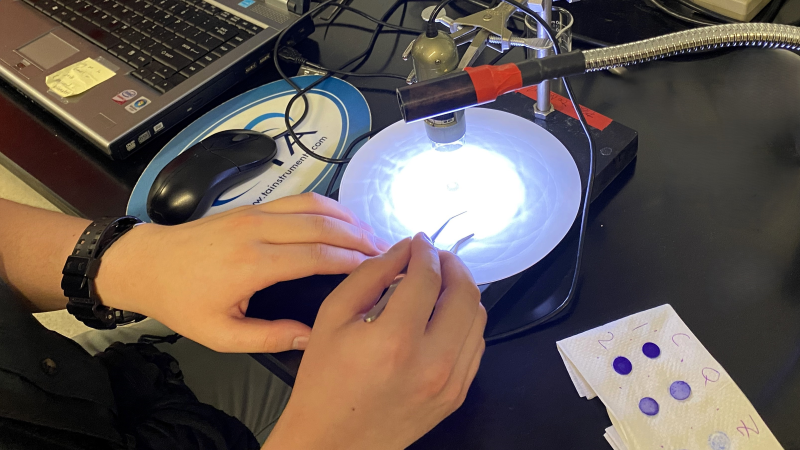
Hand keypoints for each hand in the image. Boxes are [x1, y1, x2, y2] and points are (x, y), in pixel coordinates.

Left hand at [94, 193, 389, 352]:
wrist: (147, 264)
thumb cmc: (183, 302)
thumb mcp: (222, 335)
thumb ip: (269, 337)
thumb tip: (313, 337)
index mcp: (253, 264)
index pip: (317, 257)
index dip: (353, 262)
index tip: (380, 269)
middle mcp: (258, 231)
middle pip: (323, 225)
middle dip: (360, 237)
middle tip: (388, 251)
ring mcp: (255, 212)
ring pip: (314, 205)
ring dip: (348, 218)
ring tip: (372, 234)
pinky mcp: (253, 206)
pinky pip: (299, 199)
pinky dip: (328, 207)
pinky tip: (343, 219)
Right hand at [264, 234, 485, 449]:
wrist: (333, 442)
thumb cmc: (325, 379)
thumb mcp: (332, 316)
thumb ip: (370, 274)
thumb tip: (404, 249)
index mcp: (395, 340)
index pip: (428, 277)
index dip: (425, 251)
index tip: (419, 242)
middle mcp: (431, 362)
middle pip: (465, 294)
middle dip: (452, 265)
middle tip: (435, 257)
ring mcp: (450, 382)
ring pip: (477, 318)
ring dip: (461, 292)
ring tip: (439, 284)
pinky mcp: (456, 395)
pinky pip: (475, 346)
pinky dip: (463, 322)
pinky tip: (442, 317)